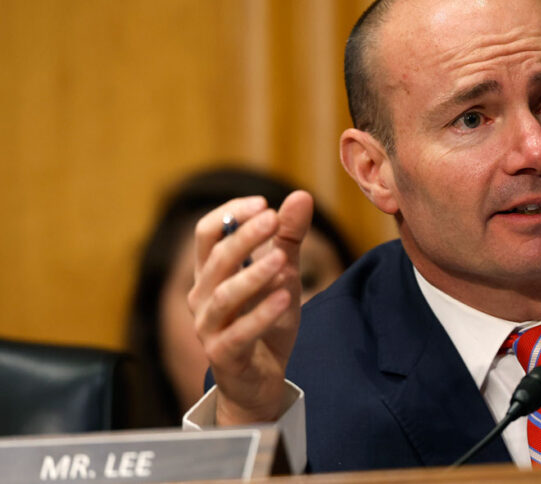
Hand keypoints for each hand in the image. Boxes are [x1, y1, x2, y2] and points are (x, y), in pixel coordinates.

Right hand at [187, 191, 312, 424]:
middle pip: (217, 260)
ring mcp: (209, 328)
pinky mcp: (224, 355)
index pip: (207, 234)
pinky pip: (240, 332)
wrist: (261, 381)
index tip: (263, 203)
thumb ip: (289, 239)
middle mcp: (203, 297)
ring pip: (225, 296)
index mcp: (211, 274)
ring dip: (253, 275)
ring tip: (282, 259)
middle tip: (273, 219)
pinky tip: (284, 297)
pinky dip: (262, 314)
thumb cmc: (266, 323)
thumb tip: (300, 196)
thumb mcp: (284, 276)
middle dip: (245, 237)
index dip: (231, 214)